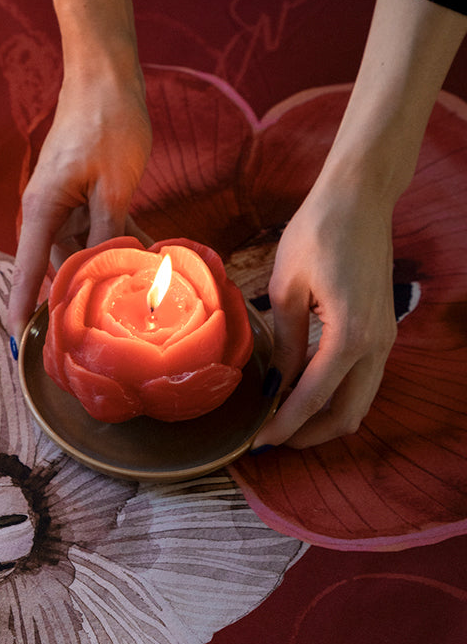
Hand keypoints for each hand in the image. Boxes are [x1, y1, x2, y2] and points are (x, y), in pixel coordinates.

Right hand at [7, 73, 151, 337]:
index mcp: (43, 209)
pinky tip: (147, 256)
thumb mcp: (115, 183)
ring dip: (107, 265)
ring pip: (82, 247)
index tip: (18, 341)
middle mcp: (46, 209)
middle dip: (80, 292)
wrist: (105, 76)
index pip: (26, 270)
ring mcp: (64, 200)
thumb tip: (108, 274)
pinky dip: (117, 241)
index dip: (21, 307)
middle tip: (108, 327)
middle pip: (57, 264)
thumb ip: (108, 232)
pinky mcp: (82, 191)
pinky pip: (96, 227)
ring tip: (139, 292)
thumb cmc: (107, 122)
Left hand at [254, 178, 396, 448]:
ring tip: (283, 421)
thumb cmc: (317, 233)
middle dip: (310, 435)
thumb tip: (275, 384)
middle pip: (348, 413)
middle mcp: (377, 344)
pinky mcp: (383, 330)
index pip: (314, 397)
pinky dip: (336, 395)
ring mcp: (385, 339)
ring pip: (361, 400)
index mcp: (350, 335)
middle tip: (270, 440)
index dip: (285, 425)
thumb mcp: (286, 287)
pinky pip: (364, 378)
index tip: (257, 443)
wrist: (359, 200)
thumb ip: (285, 342)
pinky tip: (303, 390)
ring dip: (325, 418)